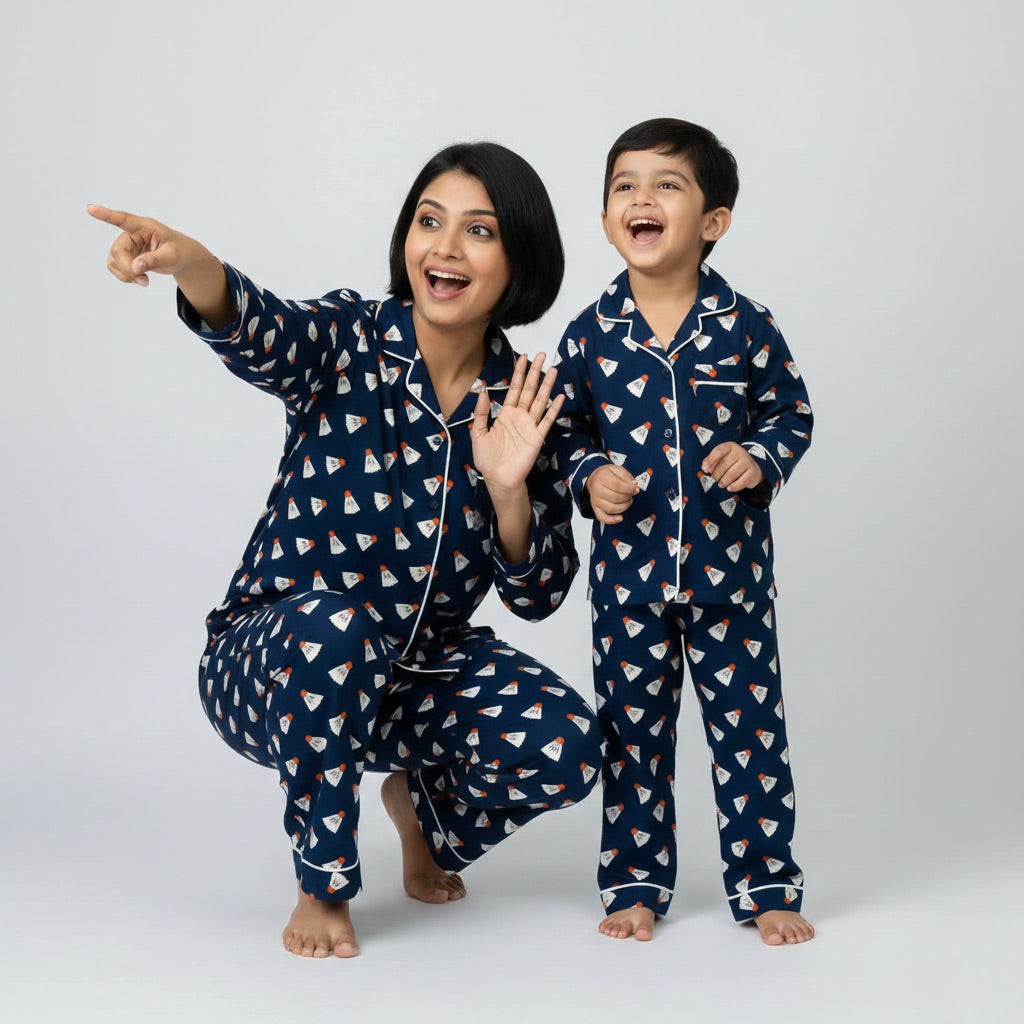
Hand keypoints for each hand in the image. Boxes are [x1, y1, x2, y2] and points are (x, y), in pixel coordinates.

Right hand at [87, 205, 207, 285]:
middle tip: (144, 281)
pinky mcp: (127, 255)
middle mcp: (133, 233)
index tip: (90, 208)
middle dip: (127, 268)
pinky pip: (116, 267)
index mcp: (145, 226)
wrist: (183, 258)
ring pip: (114, 261)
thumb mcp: (171, 256)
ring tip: (145, 281)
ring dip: (126, 275)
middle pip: (118, 251)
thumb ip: (154, 260)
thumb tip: (135, 267)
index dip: (106, 215)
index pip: (123, 219)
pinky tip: (140, 279)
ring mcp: (128, 244)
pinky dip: (126, 277)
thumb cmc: (180, 251)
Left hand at [470, 352, 563, 498]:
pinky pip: (547, 421)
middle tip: (541, 354)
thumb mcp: (477, 433)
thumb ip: (480, 413)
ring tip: (553, 369)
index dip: (518, 373)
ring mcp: (530, 426)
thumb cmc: (487, 459)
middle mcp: (519, 417)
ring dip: (546, 386)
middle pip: (529, 390)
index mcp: (505, 414)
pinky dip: (554, 409)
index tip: (523, 357)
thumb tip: (483, 392)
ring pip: (540, 401)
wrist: (498, 479)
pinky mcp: (537, 437)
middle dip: (535, 372)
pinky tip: (560, 397)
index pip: (514, 389)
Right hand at [586, 463, 637, 524]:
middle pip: (616, 497)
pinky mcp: (596, 509)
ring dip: (624, 506)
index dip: (629, 488)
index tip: (636, 489)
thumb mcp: (615, 469)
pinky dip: (612, 520)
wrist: (594, 480)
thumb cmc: (606, 475)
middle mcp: (597, 490)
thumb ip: (625, 475)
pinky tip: (620, 518)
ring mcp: (596, 501)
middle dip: (628, 497)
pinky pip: (602, 517)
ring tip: (628, 501)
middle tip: (631, 494)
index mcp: (601, 478)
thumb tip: (633, 484)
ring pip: (612, 508)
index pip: (618, 485)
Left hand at [701, 442, 765, 491]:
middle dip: (716, 474)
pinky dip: (733, 487)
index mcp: (730, 446)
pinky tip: (729, 487)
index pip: (718, 451)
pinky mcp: (753, 472)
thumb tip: (704, 467)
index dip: (710, 460)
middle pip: (724, 465)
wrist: (752, 470)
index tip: (704, 469)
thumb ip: (711, 462)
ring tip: (721, 484)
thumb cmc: (732, 464)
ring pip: (731, 474)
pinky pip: (740, 482)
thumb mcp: (722, 459)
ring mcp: (748, 461)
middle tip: (715, 479)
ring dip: (723, 482)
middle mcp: (740, 452)